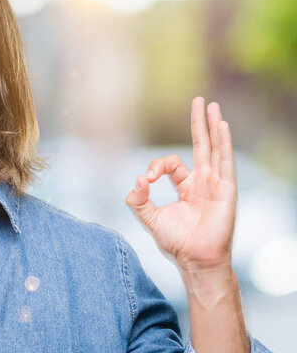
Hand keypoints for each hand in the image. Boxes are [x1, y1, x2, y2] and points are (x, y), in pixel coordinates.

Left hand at [125, 97, 236, 271]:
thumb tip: (136, 180)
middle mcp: (202, 182)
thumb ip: (139, 200)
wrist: (195, 260)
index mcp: (186, 186)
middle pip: (201, 145)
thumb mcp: (151, 218)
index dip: (155, 166)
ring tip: (212, 105)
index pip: (171, 164)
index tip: (146, 180)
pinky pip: (225, 163)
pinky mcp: (225, 191)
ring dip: (213, 126)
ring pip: (215, 149)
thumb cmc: (177, 242)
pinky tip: (222, 126)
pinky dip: (224, 143)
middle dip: (198, 123)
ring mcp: (216, 184)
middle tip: (198, 100)